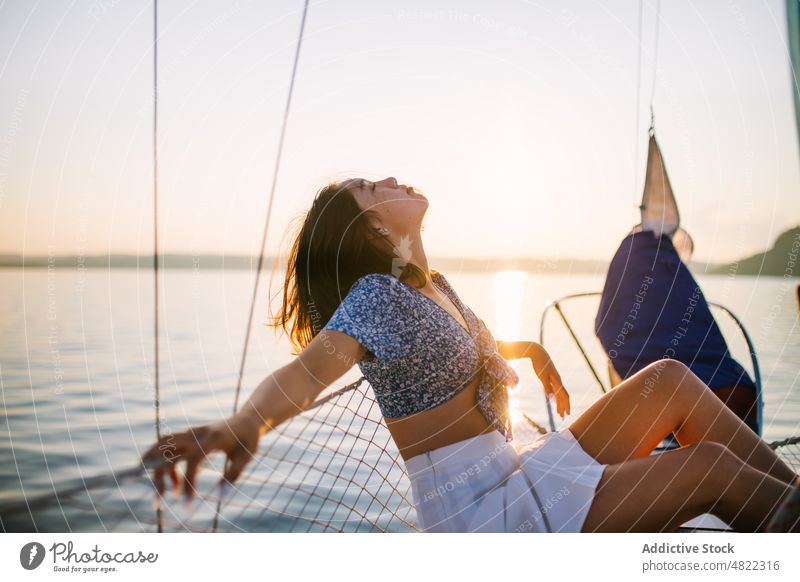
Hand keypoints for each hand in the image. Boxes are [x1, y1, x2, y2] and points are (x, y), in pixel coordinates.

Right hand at [140, 413, 261, 500]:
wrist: (245, 421)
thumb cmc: (247, 441)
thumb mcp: (246, 457)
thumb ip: (233, 475)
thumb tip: (220, 495)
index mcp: (213, 438)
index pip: (193, 460)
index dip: (188, 482)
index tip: (187, 503)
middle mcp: (196, 433)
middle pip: (167, 451)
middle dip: (158, 477)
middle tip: (158, 502)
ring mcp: (189, 433)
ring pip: (161, 447)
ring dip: (155, 470)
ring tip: (161, 496)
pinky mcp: (186, 436)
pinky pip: (167, 449)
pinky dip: (163, 465)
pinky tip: (174, 485)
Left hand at [528, 344, 570, 418]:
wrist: (538, 353)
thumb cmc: (540, 364)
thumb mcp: (542, 376)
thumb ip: (547, 386)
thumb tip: (551, 397)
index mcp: (557, 381)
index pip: (564, 395)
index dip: (566, 405)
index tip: (567, 414)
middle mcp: (558, 381)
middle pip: (562, 397)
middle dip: (563, 407)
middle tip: (563, 417)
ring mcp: (555, 380)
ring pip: (559, 394)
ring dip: (559, 403)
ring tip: (559, 412)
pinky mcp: (550, 378)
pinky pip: (555, 390)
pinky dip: (555, 397)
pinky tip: (554, 401)